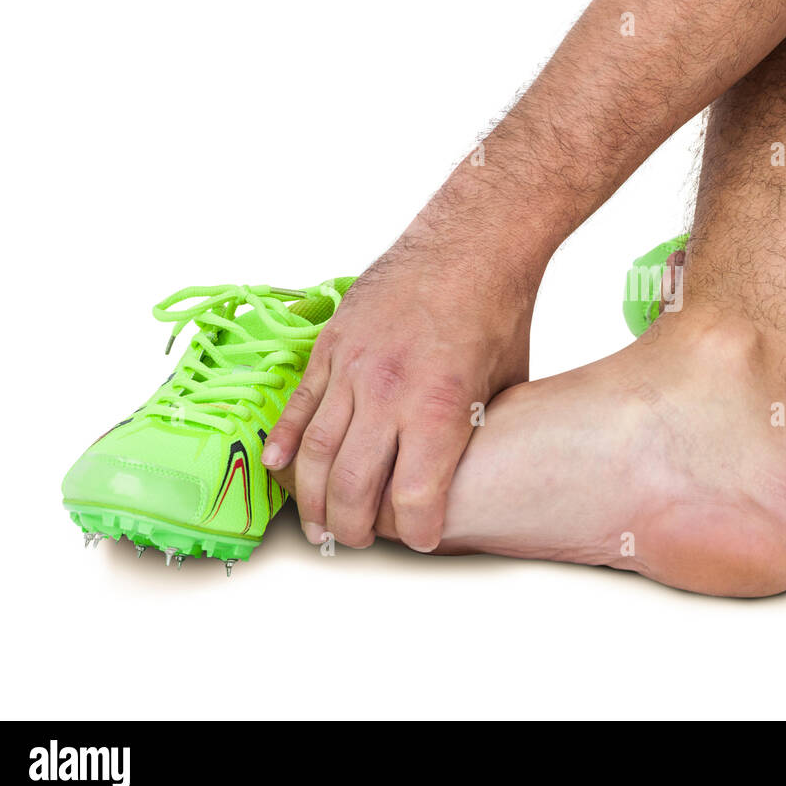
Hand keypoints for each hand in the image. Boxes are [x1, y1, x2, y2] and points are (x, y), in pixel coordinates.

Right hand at [264, 229, 534, 551]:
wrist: (473, 244)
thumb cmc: (497, 312)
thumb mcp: (506, 387)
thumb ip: (475, 434)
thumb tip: (462, 473)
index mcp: (439, 409)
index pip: (414, 498)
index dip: (418, 529)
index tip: (423, 537)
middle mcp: (389, 393)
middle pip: (354, 486)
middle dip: (355, 527)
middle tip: (359, 541)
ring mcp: (353, 368)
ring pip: (316, 452)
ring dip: (313, 498)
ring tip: (319, 525)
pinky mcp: (332, 346)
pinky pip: (298, 403)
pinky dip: (285, 441)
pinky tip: (279, 469)